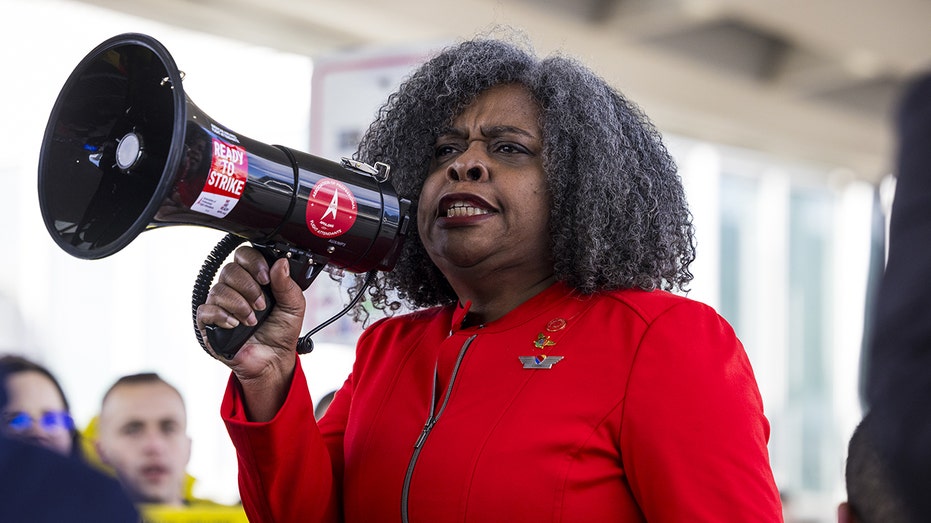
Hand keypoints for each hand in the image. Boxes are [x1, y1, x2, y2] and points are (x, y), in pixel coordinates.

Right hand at [196, 246, 304, 420]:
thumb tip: (281, 263)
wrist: (274, 360)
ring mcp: (221, 305)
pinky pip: (206, 310)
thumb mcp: (294, 306)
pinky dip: (222, 315)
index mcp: (254, 280)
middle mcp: (235, 289)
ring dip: (239, 304)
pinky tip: (235, 324)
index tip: (266, 278)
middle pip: (230, 270)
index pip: (244, 256)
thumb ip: (287, 284)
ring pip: (219, 289)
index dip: (253, 262)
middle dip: (248, 287)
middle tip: (262, 304)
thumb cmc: (282, 332)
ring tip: (252, 320)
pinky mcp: (210, 323)